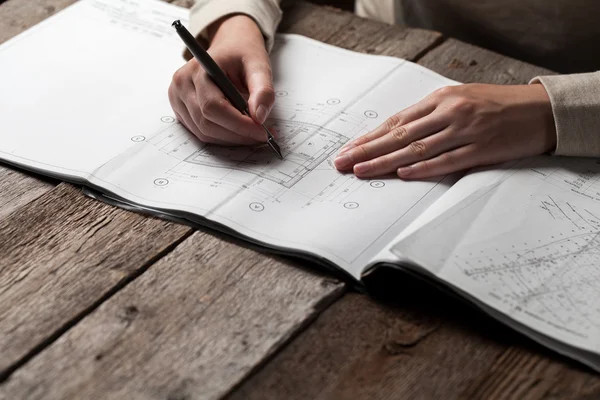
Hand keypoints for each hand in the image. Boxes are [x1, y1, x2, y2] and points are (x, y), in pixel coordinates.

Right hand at [168, 15, 273, 144]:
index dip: (239, 125)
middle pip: (207, 123)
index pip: (213, 107)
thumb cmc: (242, 54)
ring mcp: (177, 98)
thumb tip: (259, 117)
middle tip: (261, 135)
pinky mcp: (181, 109)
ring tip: (252, 132)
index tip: (262, 133)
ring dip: (230, 138)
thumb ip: (263, 90)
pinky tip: (237, 130)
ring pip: (203, 132)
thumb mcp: (259, 65)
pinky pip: (200, 132)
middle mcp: (182, 84)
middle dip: (237, 134)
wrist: (230, 46)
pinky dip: (221, 136)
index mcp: (198, 69)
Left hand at [334, 84, 556, 178]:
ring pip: (416, 149)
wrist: (541, 110)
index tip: (349, 149)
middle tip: (343, 162)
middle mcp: (449, 112)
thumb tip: (400, 135)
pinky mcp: (481, 149)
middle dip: (367, 150)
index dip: (370, 137)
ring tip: (361, 171)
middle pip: (399, 135)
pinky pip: (447, 160)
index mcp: (442, 99)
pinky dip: (423, 168)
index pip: (396, 121)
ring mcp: (465, 131)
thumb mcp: (462, 100)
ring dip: (385, 162)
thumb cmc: (499, 105)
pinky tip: (403, 173)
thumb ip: (432, 116)